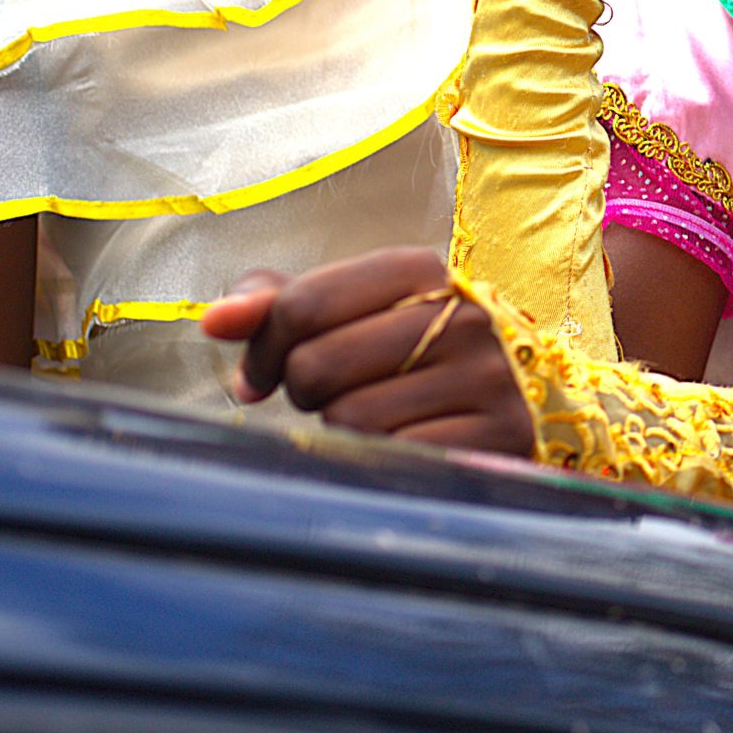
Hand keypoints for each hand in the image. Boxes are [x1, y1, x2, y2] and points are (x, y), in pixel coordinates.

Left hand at [199, 246, 533, 456]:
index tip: (263, 372)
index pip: (306, 302)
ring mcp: (487, 378)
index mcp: (422, 271)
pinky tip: (403, 448)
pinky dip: (382, 461)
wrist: (519, 406)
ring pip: (351, 417)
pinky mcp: (498, 437)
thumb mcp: (355, 314)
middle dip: (303, 391)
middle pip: (319, 363)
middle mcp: (462, 316)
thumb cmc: (410, 358)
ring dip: (341, 430)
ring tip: (372, 418)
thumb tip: (214, 321)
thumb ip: (281, 306)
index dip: (264, 345)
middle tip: (327, 397)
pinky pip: (394, 458)